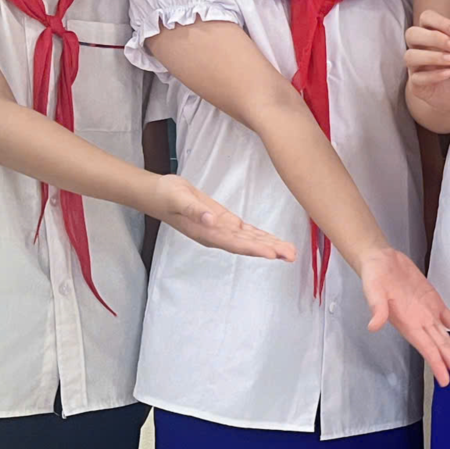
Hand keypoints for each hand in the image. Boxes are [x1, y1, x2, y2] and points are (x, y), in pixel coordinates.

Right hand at [152, 175, 297, 260]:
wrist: (157, 193)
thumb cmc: (165, 196)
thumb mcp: (178, 199)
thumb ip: (194, 210)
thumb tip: (210, 220)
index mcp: (207, 233)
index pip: (236, 243)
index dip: (255, 249)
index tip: (273, 254)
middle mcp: (217, 235)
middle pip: (248, 245)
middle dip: (271, 250)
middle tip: (292, 255)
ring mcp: (221, 229)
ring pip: (250, 240)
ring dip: (270, 245)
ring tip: (290, 251)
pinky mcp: (223, 221)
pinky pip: (245, 231)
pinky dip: (260, 236)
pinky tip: (273, 241)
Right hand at [360, 247, 449, 387]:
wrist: (381, 261)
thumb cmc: (375, 276)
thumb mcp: (373, 289)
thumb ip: (376, 307)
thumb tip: (373, 325)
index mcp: (408, 323)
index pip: (427, 349)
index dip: (438, 364)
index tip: (446, 380)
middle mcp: (420, 322)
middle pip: (441, 348)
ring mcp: (428, 313)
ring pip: (446, 338)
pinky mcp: (433, 302)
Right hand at [403, 9, 449, 102]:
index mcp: (431, 33)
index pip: (427, 18)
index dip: (440, 22)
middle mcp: (420, 47)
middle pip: (412, 34)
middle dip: (434, 38)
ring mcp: (416, 66)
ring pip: (410, 56)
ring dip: (433, 56)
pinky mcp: (417, 84)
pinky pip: (417, 78)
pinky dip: (433, 75)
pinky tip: (448, 73)